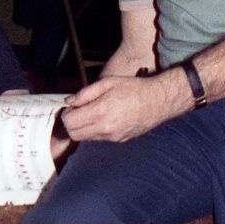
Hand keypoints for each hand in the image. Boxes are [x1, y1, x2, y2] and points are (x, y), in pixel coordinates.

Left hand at [60, 72, 176, 142]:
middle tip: (77, 110)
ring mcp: (113, 137)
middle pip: (74, 134)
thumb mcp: (107, 83)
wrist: (158, 101)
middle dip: (71, 123)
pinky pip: (100, 138)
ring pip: (86, 138)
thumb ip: (85, 93)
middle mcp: (106, 128)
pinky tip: (103, 117)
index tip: (71, 107)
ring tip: (92, 112)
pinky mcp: (120, 140)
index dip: (66, 114)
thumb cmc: (134, 88)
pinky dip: (95, 130)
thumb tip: (70, 101)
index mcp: (101, 112)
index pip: (70, 122)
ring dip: (83, 127)